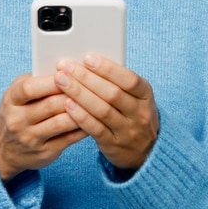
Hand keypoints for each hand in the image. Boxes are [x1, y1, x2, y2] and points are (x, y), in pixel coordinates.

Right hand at [0, 74, 87, 181]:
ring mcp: (30, 139)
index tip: (71, 72)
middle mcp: (17, 120)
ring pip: (62, 123)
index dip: (52, 81)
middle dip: (73, 94)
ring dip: (81, 111)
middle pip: (50, 105)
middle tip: (93, 84)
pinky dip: (83, 127)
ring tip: (97, 100)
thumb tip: (68, 68)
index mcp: (11, 100)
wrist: (1, 150)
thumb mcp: (17, 95)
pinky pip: (69, 138)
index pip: (30, 88)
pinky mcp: (44, 153)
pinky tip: (95, 118)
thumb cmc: (16, 112)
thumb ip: (38, 82)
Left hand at [54, 55, 158, 171]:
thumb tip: (87, 62)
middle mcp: (140, 113)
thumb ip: (117, 81)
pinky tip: (67, 104)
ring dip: (79, 93)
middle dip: (86, 78)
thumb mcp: (135, 96)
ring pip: (102, 110)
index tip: (87, 58)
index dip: (108, 68)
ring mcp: (127, 131)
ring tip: (61, 81)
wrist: (144, 150)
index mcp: (146, 95)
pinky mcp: (113, 145)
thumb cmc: (132, 113)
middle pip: (112, 94)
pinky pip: (95, 129)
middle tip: (65, 66)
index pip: (129, 80)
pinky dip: (80, 115)